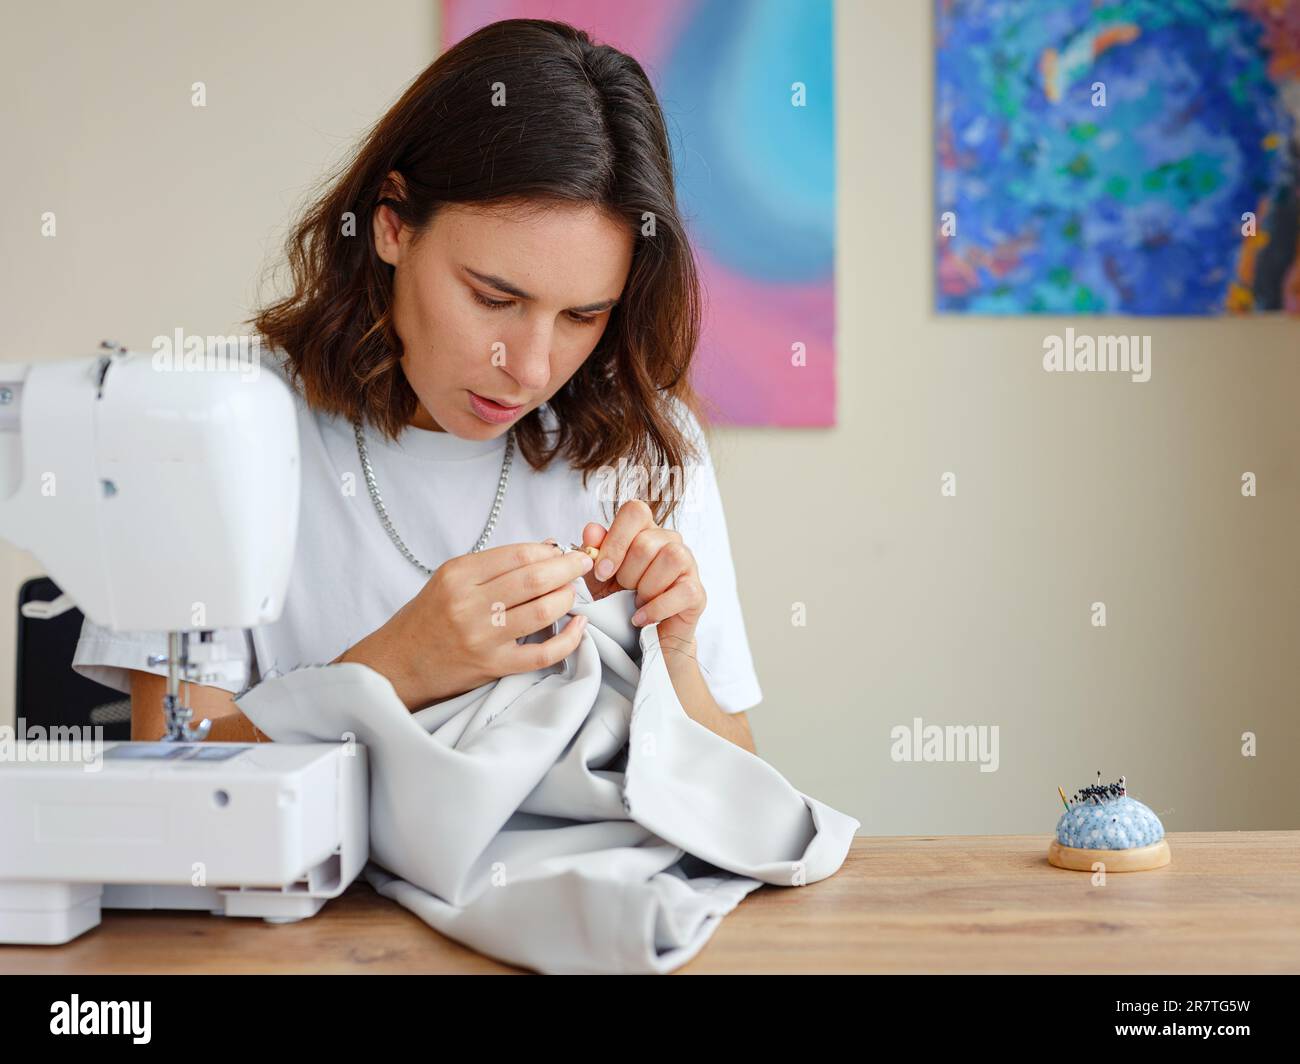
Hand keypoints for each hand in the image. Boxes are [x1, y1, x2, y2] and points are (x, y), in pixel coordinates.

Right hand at [334, 542, 594, 709]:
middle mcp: (470, 604)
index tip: (568, 549)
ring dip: (568, 598)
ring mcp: (483, 637)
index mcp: (458, 575)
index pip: (519, 554)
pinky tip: (579, 627)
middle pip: (535, 579)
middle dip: (569, 568)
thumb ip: (495, 565)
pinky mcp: (493, 666)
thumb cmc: (427, 618)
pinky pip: (542, 653)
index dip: (551, 550)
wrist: (397, 664)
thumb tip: (547, 548)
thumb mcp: (450, 580)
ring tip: (574, 593)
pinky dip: (568, 640)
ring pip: (543, 612)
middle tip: (584, 564)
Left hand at [580, 499, 706, 649]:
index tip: (603, 572)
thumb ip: (594, 554)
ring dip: (645, 588)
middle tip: (623, 592)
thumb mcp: (600, 579)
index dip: (615, 540)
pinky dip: (656, 608)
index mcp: (645, 531)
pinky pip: (682, 590)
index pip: (635, 511)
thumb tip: (592, 530)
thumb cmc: (621, 602)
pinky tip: (641, 618)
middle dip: (627, 574)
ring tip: (636, 603)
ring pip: (671, 558)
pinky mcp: (696, 592)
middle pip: (647, 542)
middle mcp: (669, 541)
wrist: (640, 639)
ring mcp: (688, 565)